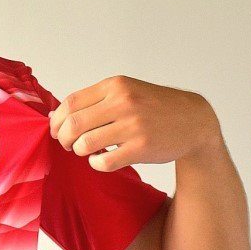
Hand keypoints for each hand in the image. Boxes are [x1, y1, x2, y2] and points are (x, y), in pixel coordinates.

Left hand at [48, 76, 222, 171]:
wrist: (194, 120)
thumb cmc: (154, 107)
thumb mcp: (126, 91)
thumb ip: (95, 100)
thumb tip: (56, 114)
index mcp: (116, 86)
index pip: (71, 103)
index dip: (57, 120)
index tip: (56, 130)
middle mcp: (124, 102)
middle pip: (74, 124)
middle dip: (64, 138)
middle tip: (68, 144)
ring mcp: (134, 125)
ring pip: (86, 143)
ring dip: (79, 150)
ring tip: (86, 151)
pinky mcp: (142, 148)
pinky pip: (105, 162)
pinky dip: (96, 164)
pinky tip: (101, 160)